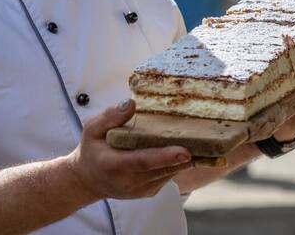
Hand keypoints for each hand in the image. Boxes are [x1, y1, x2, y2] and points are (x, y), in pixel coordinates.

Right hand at [66, 100, 192, 199]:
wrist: (87, 180)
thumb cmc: (92, 149)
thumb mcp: (91, 129)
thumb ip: (110, 117)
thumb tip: (131, 103)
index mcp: (113, 164)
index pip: (143, 161)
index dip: (165, 157)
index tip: (184, 151)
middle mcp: (128, 181)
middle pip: (163, 168)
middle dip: (185, 155)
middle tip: (207, 139)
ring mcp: (140, 189)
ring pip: (169, 173)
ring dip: (185, 159)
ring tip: (203, 141)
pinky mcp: (149, 192)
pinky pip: (168, 176)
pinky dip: (177, 163)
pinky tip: (186, 148)